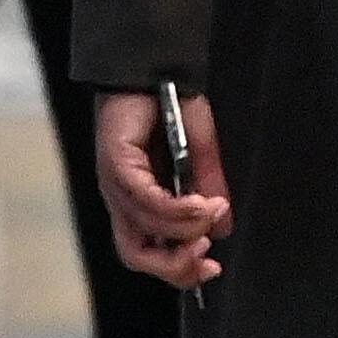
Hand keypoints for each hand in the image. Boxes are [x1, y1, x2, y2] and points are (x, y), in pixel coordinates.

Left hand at [94, 88, 228, 288]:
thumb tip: (222, 228)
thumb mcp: (199, 155)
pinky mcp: (116, 163)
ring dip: (185, 229)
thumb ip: (207, 190)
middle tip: (207, 256)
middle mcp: (120, 199)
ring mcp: (114, 183)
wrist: (157, 67)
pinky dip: (176, 208)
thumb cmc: (173, 107)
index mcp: (136, 202)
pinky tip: (201, 201)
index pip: (146, 254)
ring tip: (213, 211)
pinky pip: (145, 200)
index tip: (213, 266)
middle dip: (175, 266)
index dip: (178, 271)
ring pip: (143, 231)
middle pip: (135, 256)